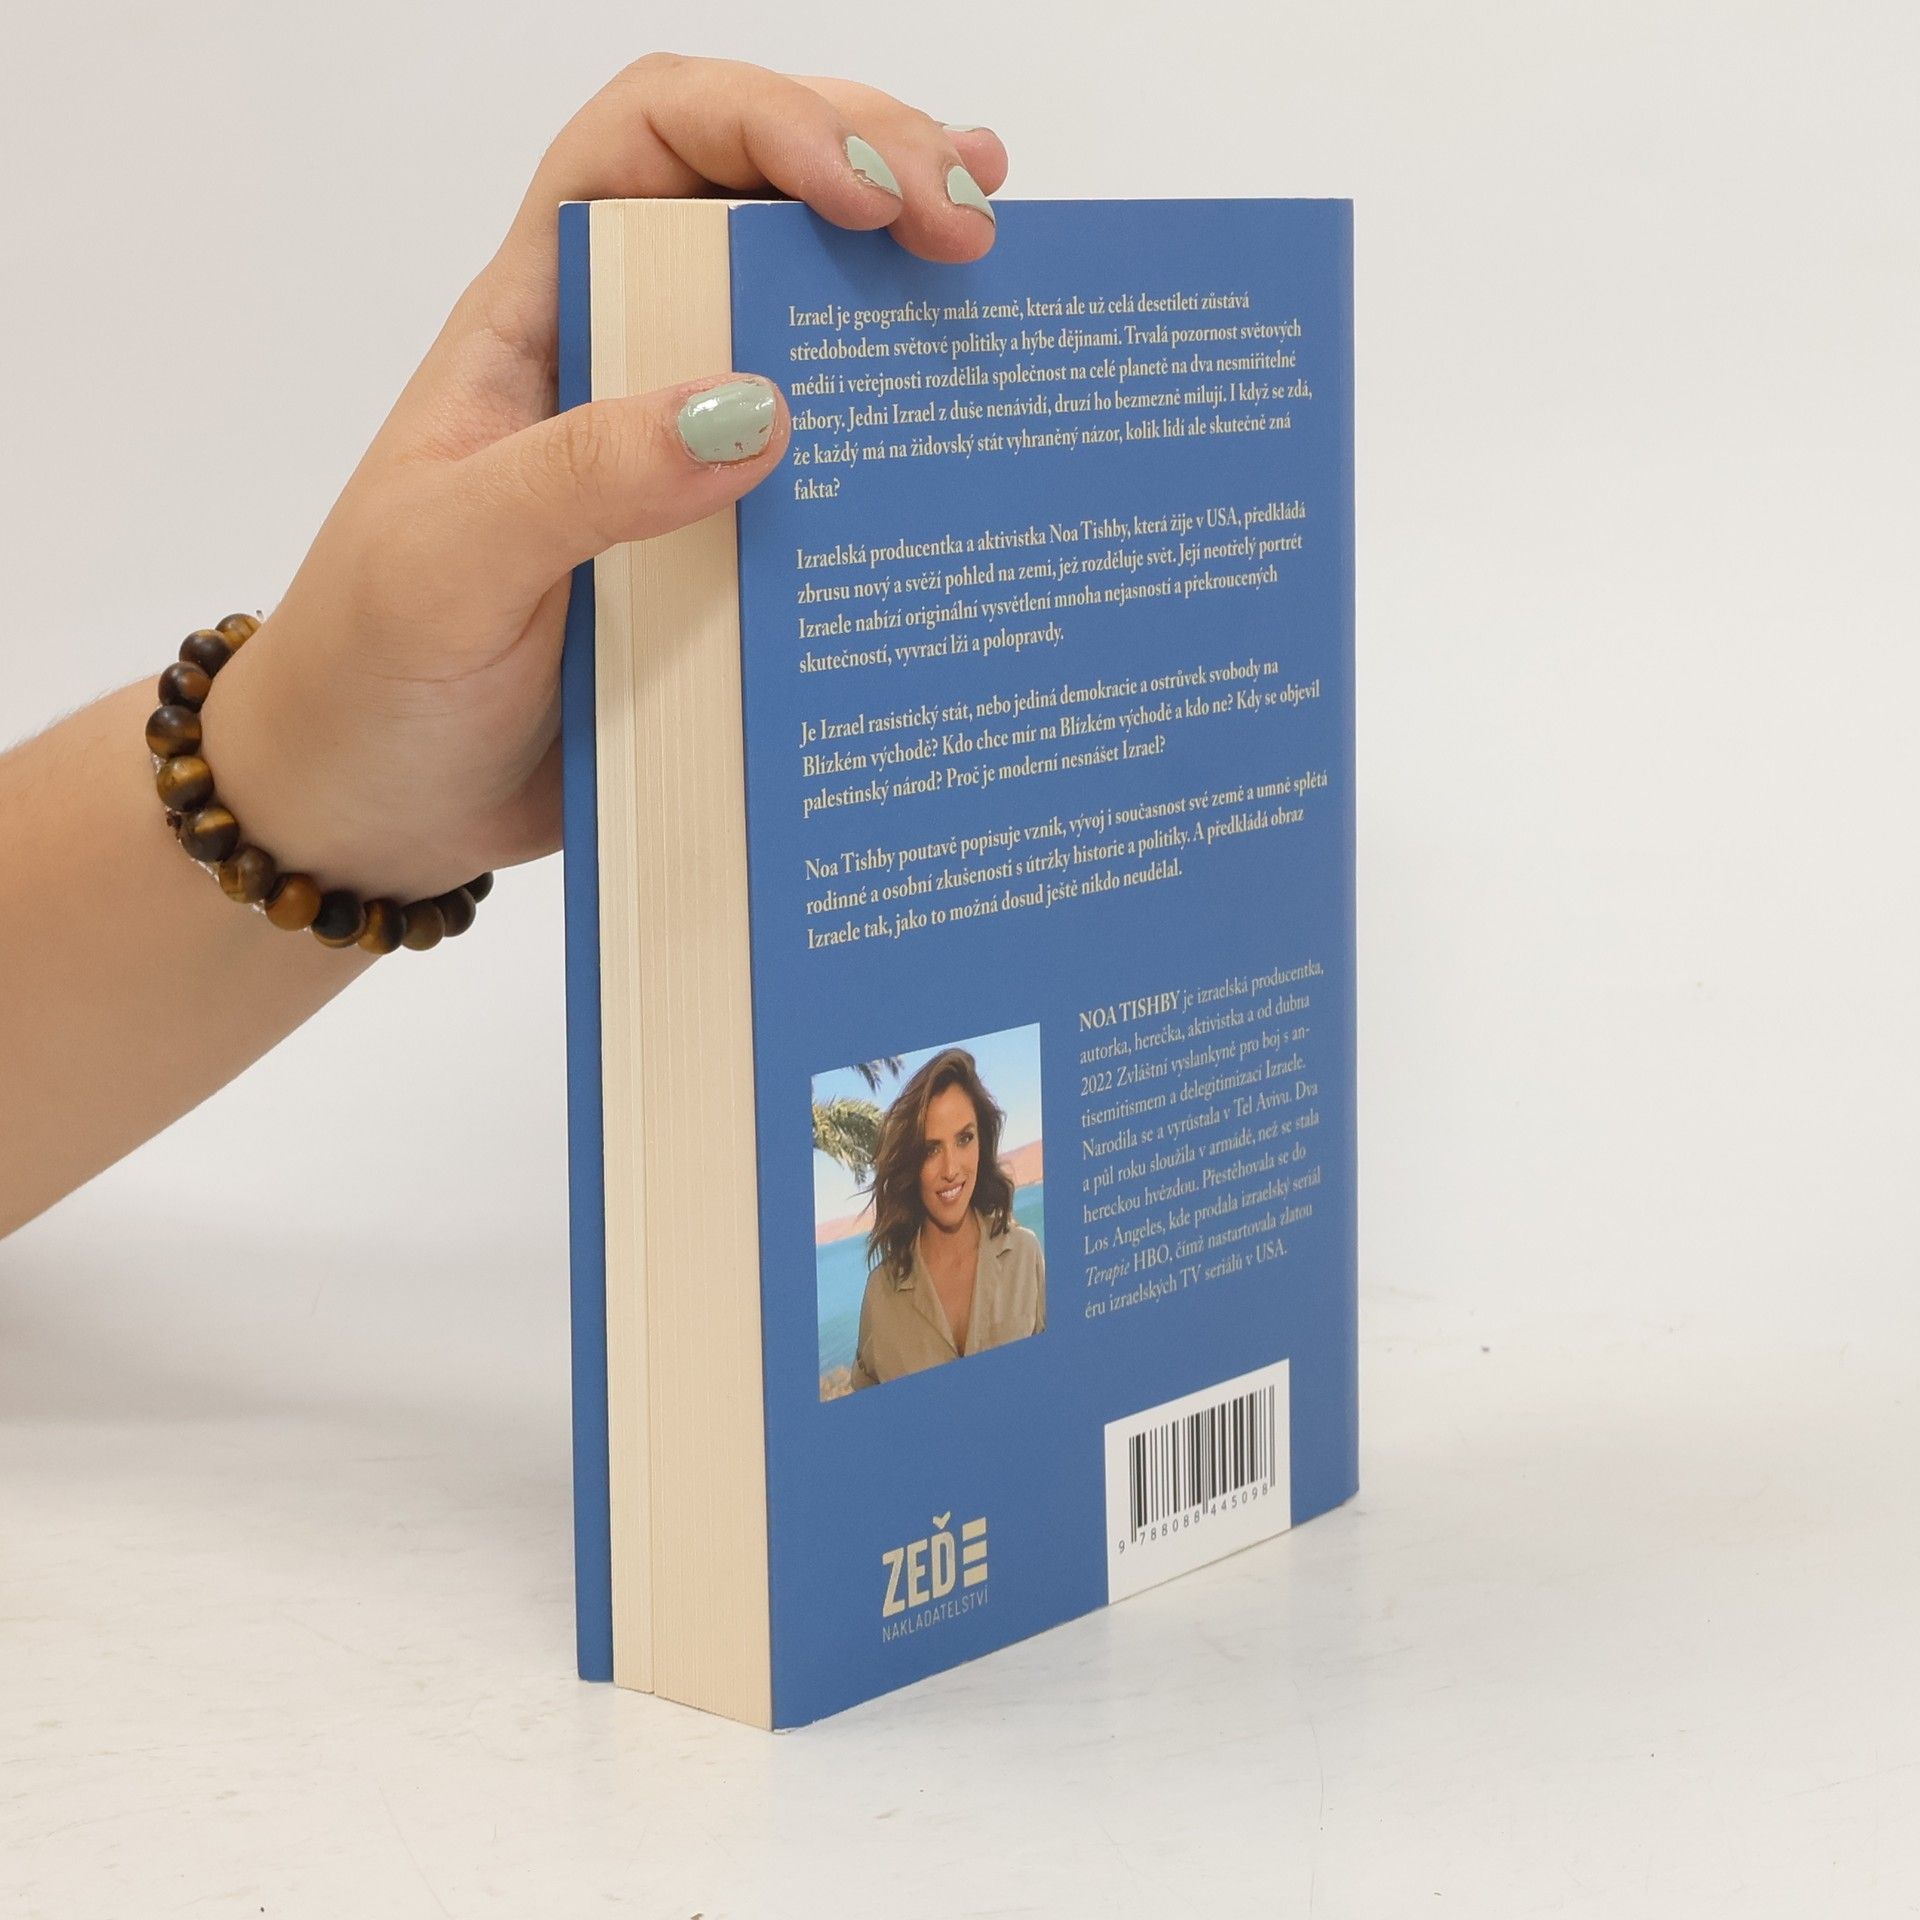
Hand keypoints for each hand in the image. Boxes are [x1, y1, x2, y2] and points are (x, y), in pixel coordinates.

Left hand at [205, 55, 1005, 901]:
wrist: (377, 809)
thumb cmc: (374, 672)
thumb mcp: (452, 564)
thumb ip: (585, 480)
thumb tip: (761, 413)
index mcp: (539, 322)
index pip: (648, 144)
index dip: (767, 125)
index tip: (868, 196)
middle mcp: (623, 369)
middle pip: (755, 206)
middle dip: (874, 171)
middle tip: (975, 225)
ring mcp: (683, 467)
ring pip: (809, 333)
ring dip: (907, 286)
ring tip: (1003, 264)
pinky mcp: (728, 561)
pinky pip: (829, 485)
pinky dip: (903, 445)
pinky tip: (969, 429)